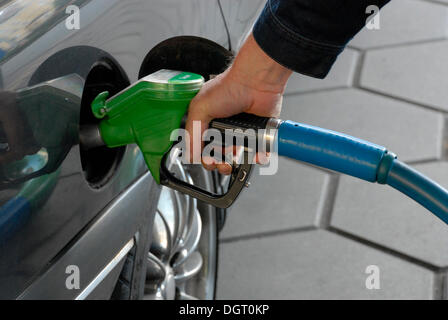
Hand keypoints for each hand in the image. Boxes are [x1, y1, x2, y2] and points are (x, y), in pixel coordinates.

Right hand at [186, 33, 291, 174]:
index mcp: (208, 121)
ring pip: (238, 155)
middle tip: (222, 163)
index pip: (202, 147)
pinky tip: (254, 155)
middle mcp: (224, 127)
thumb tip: (191, 153)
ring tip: (236, 159)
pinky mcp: (258, 133)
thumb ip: (192, 132)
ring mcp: (242, 131)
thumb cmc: (229, 87)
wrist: (256, 82)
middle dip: (220, 162)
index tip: (208, 161)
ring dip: (236, 161)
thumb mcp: (200, 108)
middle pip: (220, 154)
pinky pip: (258, 150)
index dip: (204, 157)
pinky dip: (257, 156)